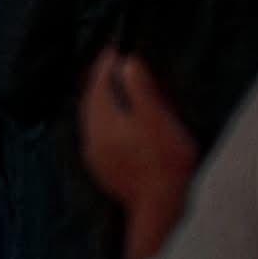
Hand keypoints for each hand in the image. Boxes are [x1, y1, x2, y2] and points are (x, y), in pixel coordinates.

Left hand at [79, 47, 197, 214]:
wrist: (162, 210)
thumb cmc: (166, 161)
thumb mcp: (158, 118)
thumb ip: (140, 88)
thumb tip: (127, 62)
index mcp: (102, 120)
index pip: (99, 81)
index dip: (107, 62)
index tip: (117, 48)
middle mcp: (91, 136)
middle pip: (92, 98)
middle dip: (102, 80)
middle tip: (116, 65)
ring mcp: (95, 155)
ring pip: (93, 117)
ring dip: (103, 100)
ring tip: (118, 89)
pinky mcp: (103, 170)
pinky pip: (98, 134)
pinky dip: (106, 120)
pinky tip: (119, 122)